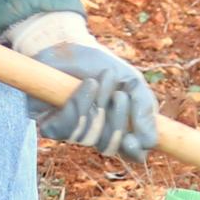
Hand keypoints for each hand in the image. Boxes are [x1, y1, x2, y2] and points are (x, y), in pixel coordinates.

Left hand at [6, 13, 157, 161]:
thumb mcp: (131, 82)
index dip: (133, 152)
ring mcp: (70, 132)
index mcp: (117, 129)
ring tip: (99, 80)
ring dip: (98, 105)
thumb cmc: (100, 66)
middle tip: (118, 95)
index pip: (130, 153)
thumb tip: (151, 142)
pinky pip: (65, 129)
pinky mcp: (49, 125)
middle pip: (109, 146)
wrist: (69, 45)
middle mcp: (94, 134)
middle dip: (116, 120)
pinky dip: (80, 105)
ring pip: (87, 137)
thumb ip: (144, 109)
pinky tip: (87, 85)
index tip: (133, 141)